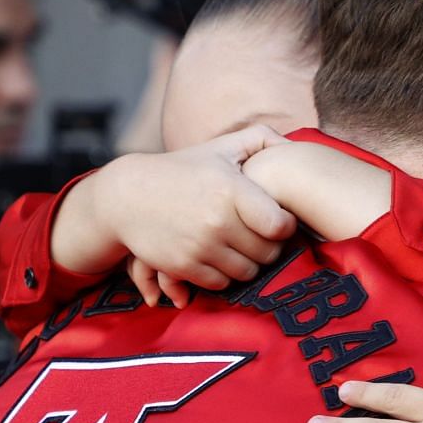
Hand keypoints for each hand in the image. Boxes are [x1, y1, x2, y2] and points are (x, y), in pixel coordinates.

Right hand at [53, 125, 296, 305]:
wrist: (128, 197)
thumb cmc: (183, 170)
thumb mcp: (219, 147)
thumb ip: (260, 139)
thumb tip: (294, 145)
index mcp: (231, 189)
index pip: (280, 225)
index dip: (286, 226)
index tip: (279, 221)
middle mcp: (217, 221)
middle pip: (268, 253)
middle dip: (269, 247)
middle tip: (261, 237)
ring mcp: (200, 246)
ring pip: (247, 272)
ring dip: (249, 263)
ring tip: (242, 247)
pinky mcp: (184, 267)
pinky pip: (222, 283)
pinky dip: (224, 274)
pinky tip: (220, 257)